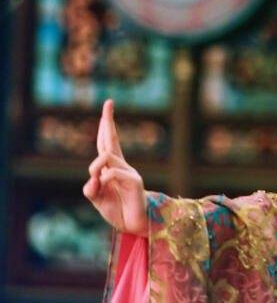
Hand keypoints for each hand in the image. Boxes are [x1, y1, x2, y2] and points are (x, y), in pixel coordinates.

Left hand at [83, 100, 147, 235]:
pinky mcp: (134, 181)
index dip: (106, 124)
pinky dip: (103, 180)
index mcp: (112, 167)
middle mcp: (121, 166)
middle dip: (108, 121)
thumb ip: (91, 187)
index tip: (109, 105)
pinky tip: (105, 188)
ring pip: (105, 158)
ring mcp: (129, 172)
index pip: (106, 142)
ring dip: (95, 168)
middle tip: (108, 102)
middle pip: (110, 140)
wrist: (134, 224)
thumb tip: (93, 177)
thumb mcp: (97, 198)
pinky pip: (112, 173)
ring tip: (98, 184)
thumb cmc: (116, 210)